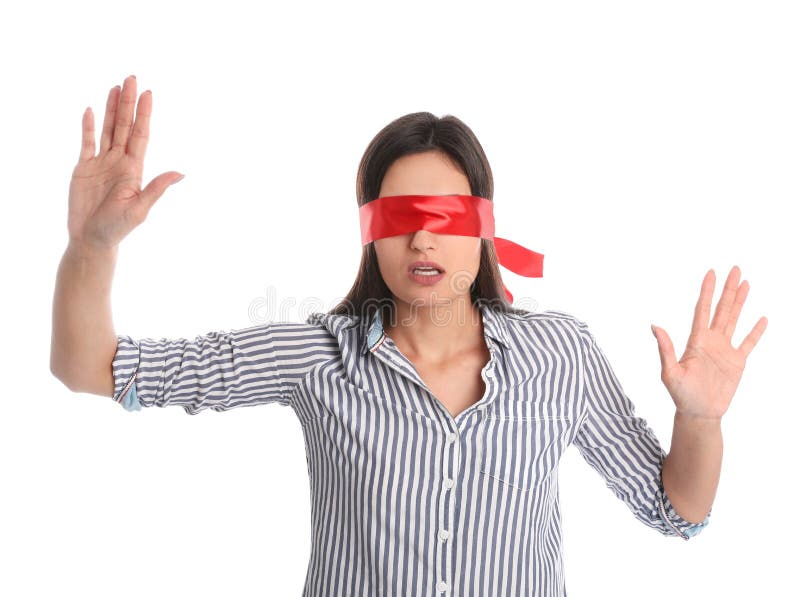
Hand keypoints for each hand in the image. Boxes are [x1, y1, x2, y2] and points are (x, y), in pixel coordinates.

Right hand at [67, 74, 183, 251]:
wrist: (92, 239)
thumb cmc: (118, 228)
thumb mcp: (140, 208)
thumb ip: (157, 188)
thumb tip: (180, 173)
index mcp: (134, 169)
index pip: (140, 135)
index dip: (144, 114)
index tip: (148, 94)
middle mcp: (120, 162)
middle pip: (125, 126)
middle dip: (128, 103)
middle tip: (132, 78)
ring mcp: (102, 163)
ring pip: (108, 130)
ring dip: (112, 109)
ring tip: (116, 87)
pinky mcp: (84, 168)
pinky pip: (86, 143)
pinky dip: (89, 127)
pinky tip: (92, 110)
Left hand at [651, 266, 766, 419]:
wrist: (698, 413)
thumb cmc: (681, 395)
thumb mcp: (669, 372)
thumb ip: (665, 349)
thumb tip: (655, 326)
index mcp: (695, 340)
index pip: (702, 310)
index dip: (707, 291)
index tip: (711, 273)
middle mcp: (711, 341)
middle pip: (721, 309)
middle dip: (728, 289)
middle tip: (735, 269)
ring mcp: (724, 350)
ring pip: (734, 320)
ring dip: (741, 302)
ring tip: (746, 284)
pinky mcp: (737, 362)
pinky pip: (748, 343)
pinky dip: (755, 332)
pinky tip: (762, 318)